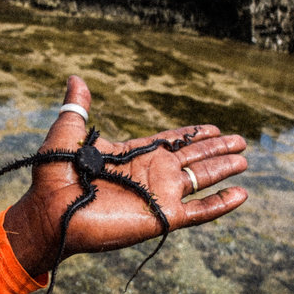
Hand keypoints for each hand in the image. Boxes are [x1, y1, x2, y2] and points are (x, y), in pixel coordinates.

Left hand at [4, 76, 247, 277]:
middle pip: (192, 158)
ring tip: (243, 160)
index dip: (192, 135)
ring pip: (200, 179)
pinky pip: (200, 211)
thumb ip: (77, 108)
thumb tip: (75, 78)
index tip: (212, 127)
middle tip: (240, 141)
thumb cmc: (54, 176)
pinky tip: (241, 194)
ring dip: (222, 169)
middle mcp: (151, 174)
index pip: (171, 142)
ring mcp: (158, 195)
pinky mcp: (162, 216)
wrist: (50, 212)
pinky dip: (221, 204)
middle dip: (216, 148)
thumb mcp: (67, 133)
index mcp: (134, 155)